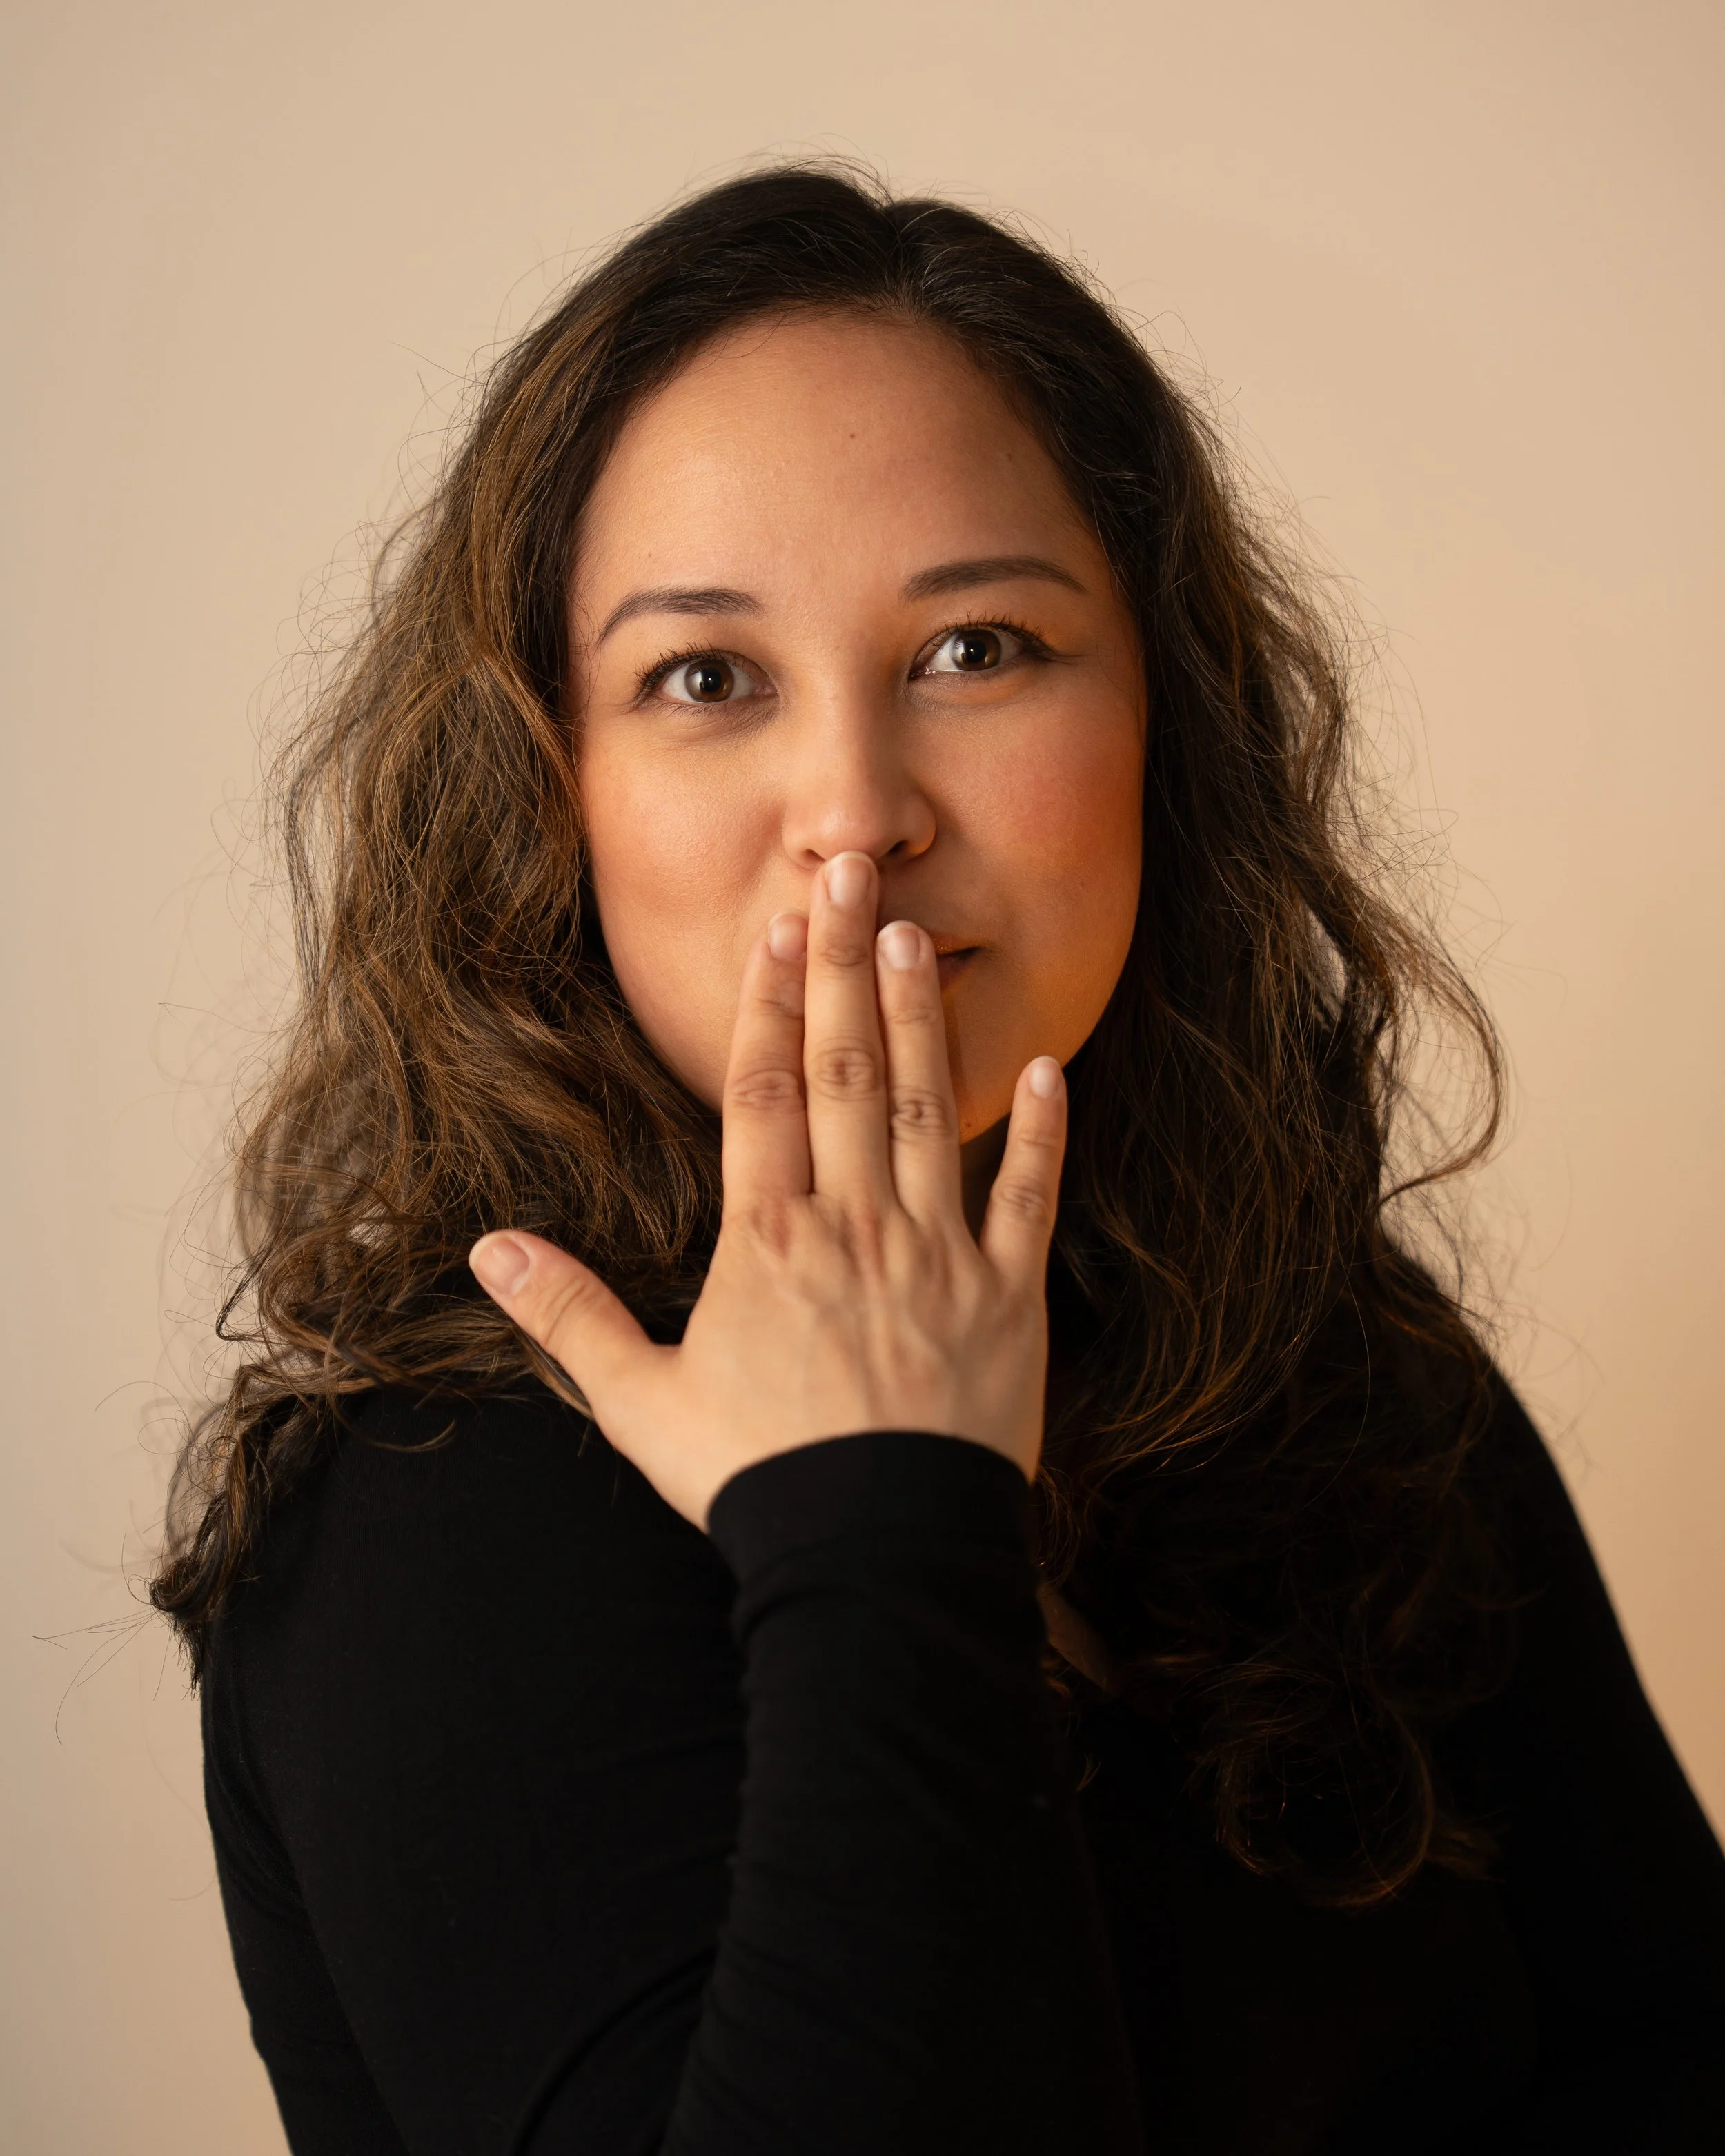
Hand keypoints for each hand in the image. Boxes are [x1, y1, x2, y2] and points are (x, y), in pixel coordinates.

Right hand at [468, 850, 1067, 1528]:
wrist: (879, 1563)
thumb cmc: (757, 1483)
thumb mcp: (642, 1403)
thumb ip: (569, 1317)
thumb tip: (487, 1248)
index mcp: (768, 1241)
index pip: (761, 1092)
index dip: (768, 1003)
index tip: (779, 928)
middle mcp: (854, 1226)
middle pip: (846, 1073)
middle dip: (846, 967)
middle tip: (856, 875)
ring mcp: (938, 1256)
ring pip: (931, 1112)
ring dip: (924, 1021)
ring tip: (919, 938)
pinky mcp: (1008, 1298)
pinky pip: (1029, 1198)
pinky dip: (1040, 1132)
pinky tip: (1050, 1066)